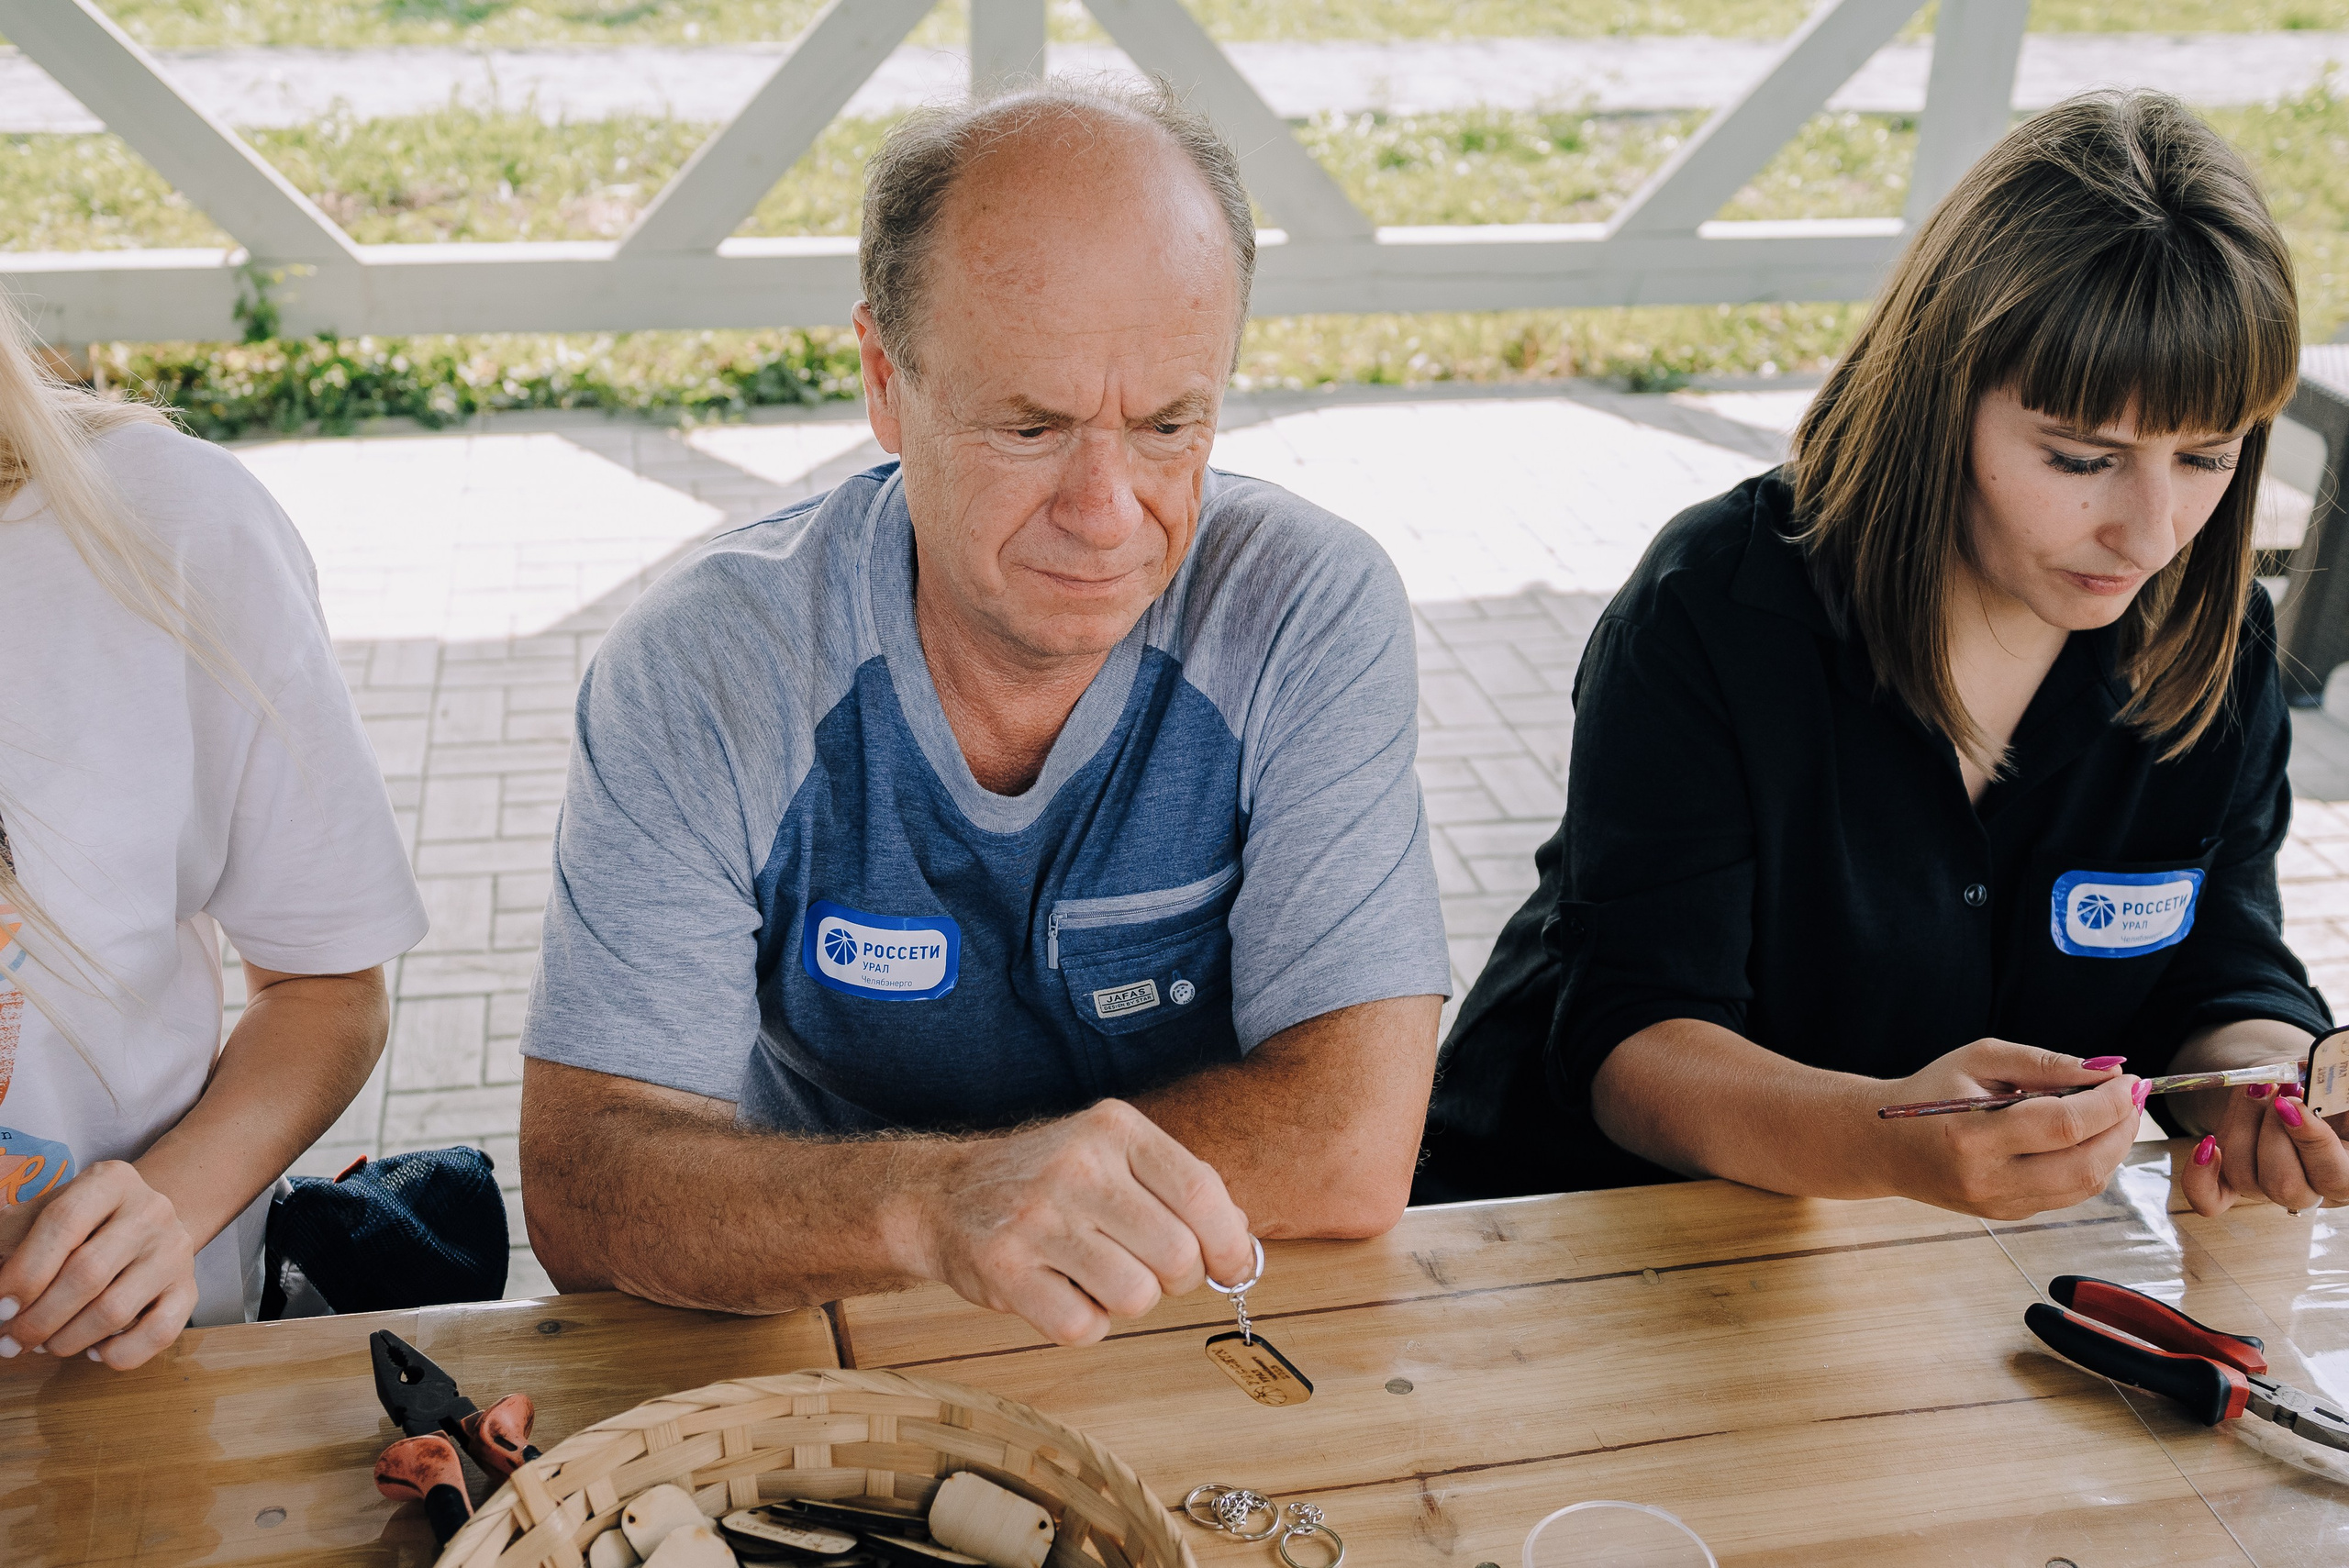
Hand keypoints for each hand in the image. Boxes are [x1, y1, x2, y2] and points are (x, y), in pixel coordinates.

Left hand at [0, 1161, 196, 1369]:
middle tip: (12, 1340)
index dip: (25, 1272)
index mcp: (111, 1181)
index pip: (64, 1223)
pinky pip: (159, 1333)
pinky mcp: (190, 1288)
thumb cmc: (81, 1224)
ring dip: (68, 1340)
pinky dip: (119, 1354)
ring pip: (116, 1310)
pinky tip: (93, 1350)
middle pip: (88, 1273)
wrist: (145, 1222)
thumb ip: (11, 1239)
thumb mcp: (43, 1213)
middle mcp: (152, 1210)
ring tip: (46, 1344)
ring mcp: (176, 1251)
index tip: (1, 1308)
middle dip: (39, 1319)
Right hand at [901, 1100, 1254, 1345]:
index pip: (1201, 1191)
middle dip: (1178, 1279)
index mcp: (1115, 1130)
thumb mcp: (1114, 1156)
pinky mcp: (1005, 1270)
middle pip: (1177, 1254)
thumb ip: (1179, 1191)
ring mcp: (1037, 1218)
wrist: (945, 1195)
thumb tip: (1242, 1247)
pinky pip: (1083, 1328)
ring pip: (1135, 1296)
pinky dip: (1085, 1324)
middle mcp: (1077, 1165)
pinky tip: (1063, 1293)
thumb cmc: (1051, 1183)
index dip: (1230, 1243)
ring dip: (1129, 1302)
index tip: (1233, 1269)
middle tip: (1150, 1271)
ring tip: (1098, 1277)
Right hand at [1874, 1040, 2141, 1219]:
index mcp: (1973, 1138)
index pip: (2064, 1125)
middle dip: (2122, 1127)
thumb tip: (2106, 1072)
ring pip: (2086, 1185)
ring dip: (2114, 1147)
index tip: (2128, 1077)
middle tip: (2132, 1095)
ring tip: (2116, 1113)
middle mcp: (1989, 1181)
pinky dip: (2091, 1163)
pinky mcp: (2009, 1215)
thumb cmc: (1929, 1093)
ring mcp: (2000, 1205)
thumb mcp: (1978, 1060)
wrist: (1883, 1144)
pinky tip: (2087, 1137)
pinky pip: (2069, 1193)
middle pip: (2086, 1164)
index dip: (2108, 1102)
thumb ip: (2043, 1063)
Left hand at [2180, 1080, 2348, 1216]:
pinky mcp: (2231, 1186)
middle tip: (2276, 1092)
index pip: (2336, 1177)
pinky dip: (2201, 1177)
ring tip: (2256, 1090)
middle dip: (2273, 1132)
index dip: (2314, 1143)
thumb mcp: (2331, 1085)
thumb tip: (2318, 1080)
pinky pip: (2210, 1201)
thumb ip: (2330, 1089)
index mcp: (2346, 1173)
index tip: (2293, 1103)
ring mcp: (2267, 1190)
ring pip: (2245, 1178)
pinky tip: (2207, 1145)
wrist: (2287, 1086)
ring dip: (2243, 1126)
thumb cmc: (2320, 1087)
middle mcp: (2310, 1191)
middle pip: (2285, 1185)